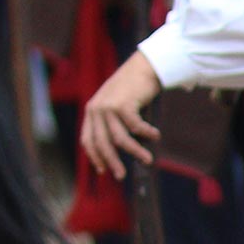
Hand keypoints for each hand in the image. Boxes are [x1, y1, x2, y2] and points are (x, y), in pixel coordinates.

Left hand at [80, 51, 163, 179]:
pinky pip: (135, 127)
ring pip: (120, 138)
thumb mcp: (116, 107)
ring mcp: (108, 106)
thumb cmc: (131, 91)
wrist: (141, 68)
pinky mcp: (122, 104)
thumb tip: (122, 153)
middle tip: (121, 175)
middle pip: (102, 143)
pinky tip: (155, 135)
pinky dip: (146, 133)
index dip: (94, 156)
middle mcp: (96, 109)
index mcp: (92, 112)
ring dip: (135, 151)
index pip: (88, 140)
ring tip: (148, 159)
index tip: (102, 170)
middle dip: (112, 161)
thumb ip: (114, 125)